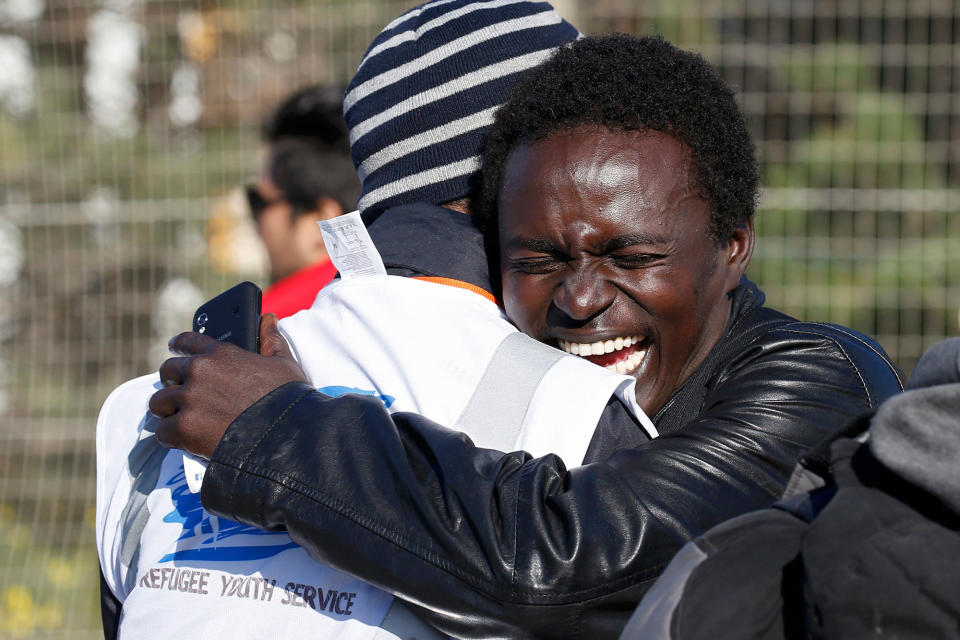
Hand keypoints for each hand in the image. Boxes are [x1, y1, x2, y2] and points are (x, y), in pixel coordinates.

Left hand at [149, 313, 309, 457]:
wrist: (285, 436)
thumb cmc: (287, 399)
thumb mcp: (284, 364)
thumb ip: (271, 340)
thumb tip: (269, 319)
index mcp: (221, 353)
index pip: (188, 340)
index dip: (179, 344)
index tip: (173, 347)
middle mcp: (200, 372)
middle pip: (168, 371)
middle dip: (173, 382)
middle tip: (183, 394)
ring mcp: (189, 399)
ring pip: (159, 402)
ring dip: (168, 410)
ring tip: (181, 419)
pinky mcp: (184, 428)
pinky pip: (162, 430)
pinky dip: (172, 437)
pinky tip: (184, 440)